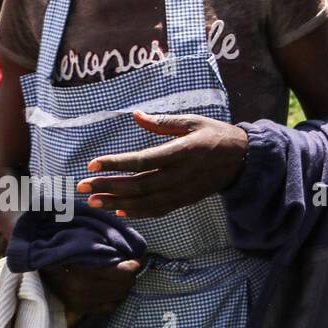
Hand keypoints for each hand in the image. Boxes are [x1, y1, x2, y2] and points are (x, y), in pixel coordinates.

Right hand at [39, 259, 141, 315]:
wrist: (39, 270)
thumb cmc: (66, 253)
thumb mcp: (86, 246)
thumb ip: (109, 249)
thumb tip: (135, 254)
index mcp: (87, 273)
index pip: (125, 272)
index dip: (136, 263)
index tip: (138, 258)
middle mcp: (86, 291)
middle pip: (126, 285)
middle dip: (130, 274)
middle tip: (128, 266)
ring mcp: (83, 302)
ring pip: (120, 296)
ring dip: (123, 286)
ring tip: (118, 277)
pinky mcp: (81, 309)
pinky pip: (109, 307)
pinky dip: (114, 298)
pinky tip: (110, 289)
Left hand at [76, 111, 249, 218]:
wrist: (244, 159)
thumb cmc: (216, 135)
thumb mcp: (193, 122)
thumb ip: (163, 122)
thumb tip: (136, 115)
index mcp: (181, 151)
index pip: (142, 160)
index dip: (116, 163)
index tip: (93, 164)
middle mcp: (180, 174)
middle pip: (138, 185)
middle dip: (108, 186)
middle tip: (83, 187)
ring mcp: (183, 190)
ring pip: (145, 201)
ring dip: (117, 203)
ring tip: (94, 201)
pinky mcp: (186, 199)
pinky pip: (159, 209)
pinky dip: (138, 212)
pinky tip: (120, 210)